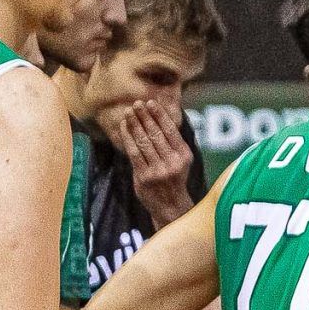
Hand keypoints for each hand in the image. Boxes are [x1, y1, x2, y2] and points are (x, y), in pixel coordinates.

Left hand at [102, 99, 196, 229]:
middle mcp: (172, 162)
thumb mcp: (180, 161)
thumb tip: (159, 117)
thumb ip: (172, 143)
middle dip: (145, 116)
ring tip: (129, 112)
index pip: (170, 130)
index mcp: (184, 156)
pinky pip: (134, 153)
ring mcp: (158, 170)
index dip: (159, 115)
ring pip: (144, 142)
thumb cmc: (174, 179)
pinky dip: (128, 137)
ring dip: (135, 124)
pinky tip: (124, 127)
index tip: (151, 102)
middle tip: (136, 103)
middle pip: (156, 134)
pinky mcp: (144, 177)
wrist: (170, 207)